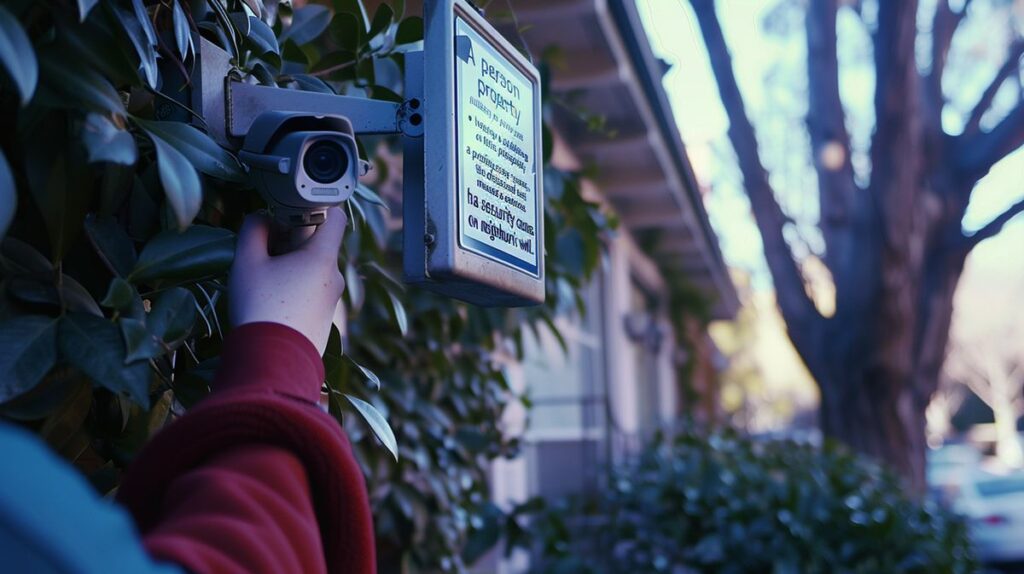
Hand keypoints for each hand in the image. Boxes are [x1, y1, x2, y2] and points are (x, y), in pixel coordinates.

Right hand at [229, 207, 346, 354]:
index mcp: (323, 258)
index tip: (291, 214)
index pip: (337, 217)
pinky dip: (296, 289)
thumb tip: (261, 218)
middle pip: (319, 245)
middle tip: (265, 250)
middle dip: (293, 241)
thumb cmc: (259, 308)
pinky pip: (313, 293)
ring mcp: (332, 301)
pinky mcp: (325, 320)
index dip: (316, 208)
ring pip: (314, 271)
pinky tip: (272, 301)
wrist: (272, 363)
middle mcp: (335, 277)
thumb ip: (253, 231)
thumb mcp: (247, 262)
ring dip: (292, 267)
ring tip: (264, 279)